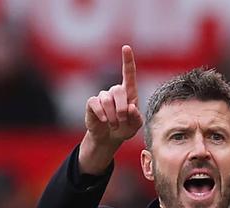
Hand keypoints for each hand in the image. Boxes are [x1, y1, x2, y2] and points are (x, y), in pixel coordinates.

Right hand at [79, 45, 143, 173]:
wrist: (108, 138)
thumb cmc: (124, 129)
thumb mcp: (135, 126)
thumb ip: (137, 118)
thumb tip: (131, 107)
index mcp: (129, 93)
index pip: (129, 74)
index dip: (127, 60)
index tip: (126, 47)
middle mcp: (115, 91)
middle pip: (118, 90)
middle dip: (122, 109)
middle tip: (122, 121)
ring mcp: (103, 97)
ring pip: (107, 100)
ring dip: (112, 116)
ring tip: (113, 125)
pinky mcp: (92, 103)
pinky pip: (96, 104)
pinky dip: (101, 114)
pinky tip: (104, 121)